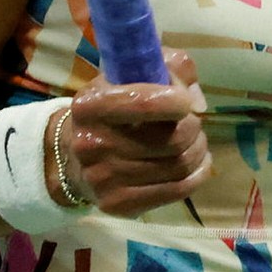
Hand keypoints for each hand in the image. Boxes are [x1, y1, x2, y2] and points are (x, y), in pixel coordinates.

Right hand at [51, 49, 213, 216]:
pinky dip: (197, 174)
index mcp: (90, 105)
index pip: (146, 103)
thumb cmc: (113, 106)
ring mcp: (103, 179)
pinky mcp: (118, 204)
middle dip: (194, 127)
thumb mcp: (131, 73)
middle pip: (173, 139)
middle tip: (193, 121)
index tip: (186, 101)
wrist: (73, 156)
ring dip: (198, 150)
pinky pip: (177, 191)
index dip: (179, 102)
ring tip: (195, 140)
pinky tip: (196, 164)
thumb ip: (171, 67)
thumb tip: (197, 102)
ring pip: (179, 165)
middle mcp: (91, 144)